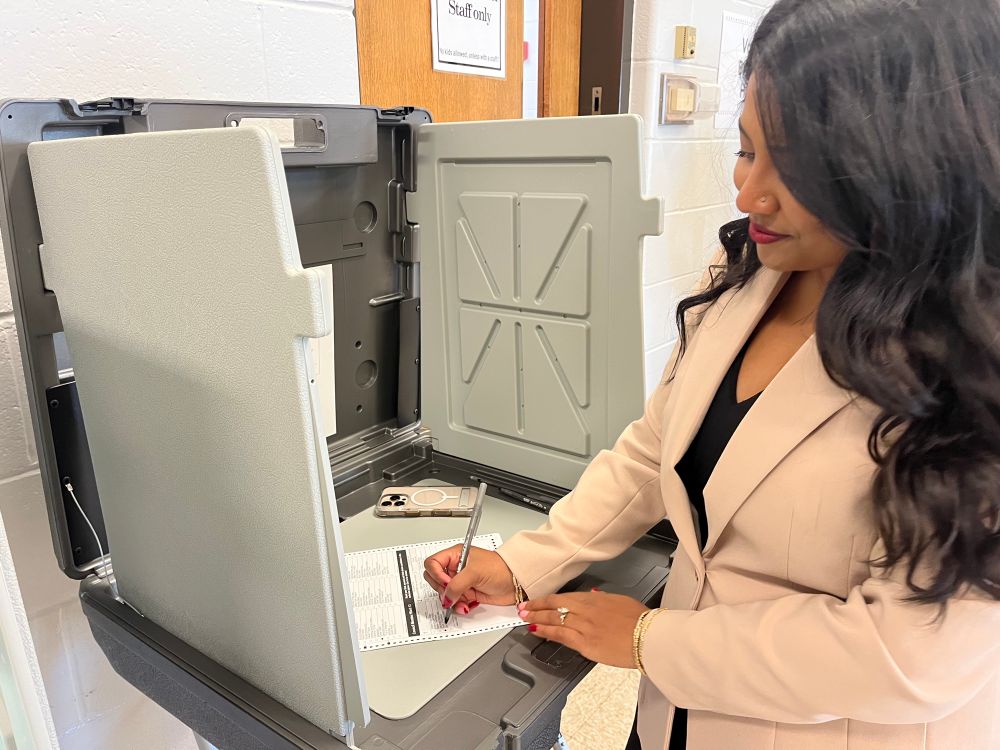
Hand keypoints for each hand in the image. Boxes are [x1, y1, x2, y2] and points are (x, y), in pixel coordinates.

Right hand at [424, 545, 516, 613]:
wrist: (516, 582)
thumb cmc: (500, 568)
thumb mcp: (475, 572)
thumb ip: (456, 585)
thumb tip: (446, 597)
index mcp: (456, 555)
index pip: (432, 563)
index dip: (436, 574)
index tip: (447, 582)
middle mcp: (456, 567)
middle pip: (434, 579)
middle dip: (442, 590)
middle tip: (453, 593)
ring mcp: (461, 581)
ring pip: (444, 593)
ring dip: (451, 601)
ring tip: (462, 602)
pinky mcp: (466, 593)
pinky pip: (454, 602)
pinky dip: (458, 606)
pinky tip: (466, 606)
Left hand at [518, 590, 648, 668]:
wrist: (649, 637)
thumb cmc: (640, 621)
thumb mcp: (620, 601)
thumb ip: (602, 598)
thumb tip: (592, 595)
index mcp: (594, 599)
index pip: (563, 597)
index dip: (547, 599)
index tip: (536, 600)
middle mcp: (586, 611)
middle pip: (554, 606)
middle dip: (536, 606)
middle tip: (522, 607)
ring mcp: (584, 627)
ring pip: (554, 620)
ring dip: (536, 618)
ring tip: (524, 618)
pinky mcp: (585, 644)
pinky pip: (561, 636)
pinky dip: (546, 632)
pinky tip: (536, 630)